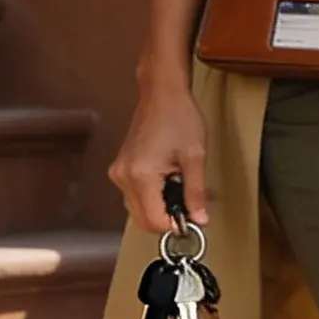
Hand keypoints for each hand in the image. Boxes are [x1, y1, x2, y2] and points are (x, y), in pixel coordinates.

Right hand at [108, 74, 209, 234]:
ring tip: (178, 186)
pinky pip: (134, 196)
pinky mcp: (119, 168)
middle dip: (166, 219)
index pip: (154, 221)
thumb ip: (196, 193)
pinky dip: (150, 198)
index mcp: (140, 176)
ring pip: (137, 210)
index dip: (175, 225)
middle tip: (188, 203)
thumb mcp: (195, 157)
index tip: (192, 217)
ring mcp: (118, 173)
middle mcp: (123, 178)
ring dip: (158, 208)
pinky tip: (167, 180)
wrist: (162, 93)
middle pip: (142, 220)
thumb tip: (200, 220)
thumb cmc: (180, 119)